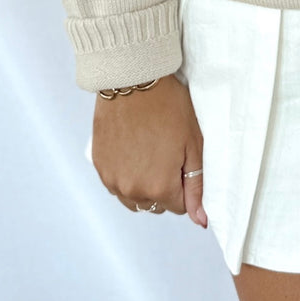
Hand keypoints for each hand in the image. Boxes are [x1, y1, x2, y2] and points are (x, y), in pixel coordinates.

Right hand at [91, 74, 206, 226]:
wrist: (133, 79)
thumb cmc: (169, 107)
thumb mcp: (193, 144)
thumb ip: (196, 187)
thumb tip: (201, 221)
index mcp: (160, 188)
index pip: (179, 207)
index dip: (184, 184)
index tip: (182, 160)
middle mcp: (133, 190)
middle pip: (155, 204)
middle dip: (164, 186)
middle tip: (167, 153)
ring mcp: (112, 179)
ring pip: (134, 198)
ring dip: (143, 185)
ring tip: (149, 153)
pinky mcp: (99, 166)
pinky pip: (115, 184)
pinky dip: (125, 175)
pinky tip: (132, 150)